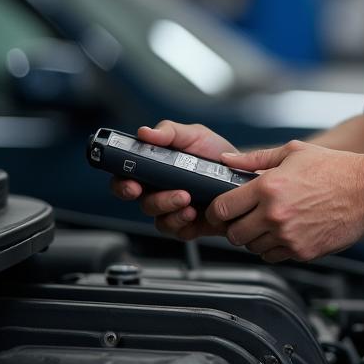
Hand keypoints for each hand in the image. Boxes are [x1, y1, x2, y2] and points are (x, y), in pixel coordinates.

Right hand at [109, 120, 238, 240]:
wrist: (241, 171)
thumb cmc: (213, 152)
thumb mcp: (194, 135)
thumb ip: (169, 132)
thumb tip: (145, 132)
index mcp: (152, 169)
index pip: (125, 179)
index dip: (123, 185)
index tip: (133, 185)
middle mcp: (158, 192)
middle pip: (143, 203)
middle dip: (156, 201)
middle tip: (176, 194)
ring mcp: (172, 210)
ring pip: (159, 220)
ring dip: (173, 211)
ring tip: (190, 201)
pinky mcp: (187, 225)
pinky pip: (178, 231)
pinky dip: (185, 224)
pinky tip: (195, 213)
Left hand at [207, 140, 363, 262]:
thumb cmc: (336, 168)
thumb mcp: (294, 152)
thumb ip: (255, 158)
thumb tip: (227, 160)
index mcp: (269, 186)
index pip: (223, 208)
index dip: (217, 210)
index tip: (221, 209)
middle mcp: (275, 214)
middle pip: (234, 235)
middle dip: (235, 226)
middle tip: (247, 216)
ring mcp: (288, 236)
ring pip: (253, 248)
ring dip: (256, 238)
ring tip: (271, 221)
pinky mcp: (302, 252)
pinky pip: (274, 257)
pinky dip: (275, 247)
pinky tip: (287, 231)